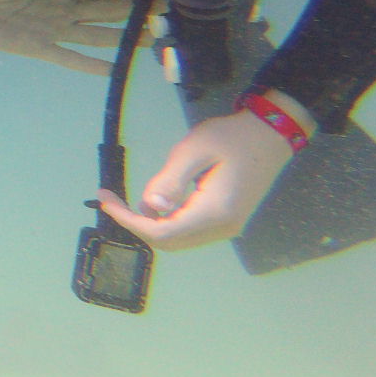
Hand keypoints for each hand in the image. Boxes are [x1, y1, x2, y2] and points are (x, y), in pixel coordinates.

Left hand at [97, 91, 317, 249]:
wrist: (271, 135)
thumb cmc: (232, 137)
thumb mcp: (195, 150)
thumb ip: (171, 179)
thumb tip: (151, 205)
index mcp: (214, 212)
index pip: (162, 233)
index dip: (129, 221)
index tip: (105, 199)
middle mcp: (222, 228)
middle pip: (168, 242)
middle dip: (135, 223)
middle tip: (110, 197)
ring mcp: (226, 227)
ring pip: (177, 238)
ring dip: (148, 223)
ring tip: (125, 198)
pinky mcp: (226, 220)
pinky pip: (188, 230)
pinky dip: (164, 220)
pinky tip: (154, 200)